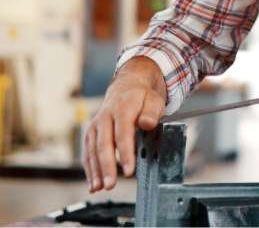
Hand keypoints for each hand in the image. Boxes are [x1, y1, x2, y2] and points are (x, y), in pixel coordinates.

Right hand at [83, 57, 165, 191]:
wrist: (127, 87)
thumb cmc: (142, 97)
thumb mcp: (153, 101)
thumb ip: (151, 113)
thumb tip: (147, 124)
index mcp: (123, 107)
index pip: (123, 133)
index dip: (125, 153)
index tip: (129, 170)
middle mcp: (105, 116)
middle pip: (104, 143)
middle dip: (107, 166)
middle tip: (111, 184)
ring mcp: (96, 124)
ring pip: (92, 149)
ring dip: (95, 170)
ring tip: (100, 187)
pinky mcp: (91, 132)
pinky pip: (88, 151)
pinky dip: (89, 168)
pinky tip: (93, 183)